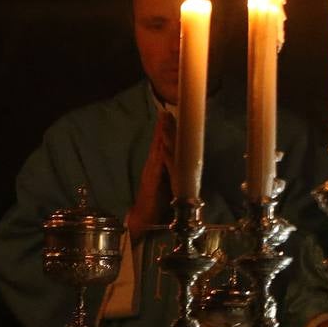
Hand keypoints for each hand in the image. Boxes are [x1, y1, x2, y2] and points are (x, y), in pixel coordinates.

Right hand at [128, 111, 175, 236]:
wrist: (145, 216)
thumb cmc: (158, 200)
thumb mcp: (168, 180)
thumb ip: (172, 170)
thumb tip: (181, 160)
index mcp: (158, 164)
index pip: (163, 143)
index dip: (166, 130)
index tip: (170, 115)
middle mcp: (153, 164)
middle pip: (159, 142)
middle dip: (164, 126)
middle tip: (167, 110)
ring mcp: (152, 171)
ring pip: (158, 148)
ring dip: (162, 134)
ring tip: (164, 119)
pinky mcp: (152, 180)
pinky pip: (158, 164)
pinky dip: (161, 152)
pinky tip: (163, 143)